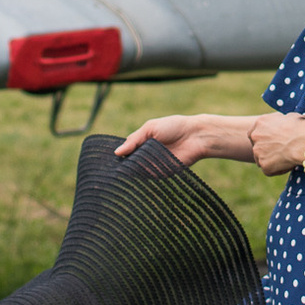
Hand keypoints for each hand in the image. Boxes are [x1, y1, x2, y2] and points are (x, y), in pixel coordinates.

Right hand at [115, 114, 234, 166]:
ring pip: (137, 171)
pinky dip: (145, 174)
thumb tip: (116, 153)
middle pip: (129, 163)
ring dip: (134, 169)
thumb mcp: (150, 128)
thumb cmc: (174, 127)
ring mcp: (153, 165)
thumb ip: (134, 140)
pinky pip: (150, 176)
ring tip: (130, 166)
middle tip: (116, 167)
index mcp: (142, 143)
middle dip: (124, 164)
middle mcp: (146, 155)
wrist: (195, 136)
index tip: (108, 159)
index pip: (125, 152)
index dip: (119, 155)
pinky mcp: (162, 173)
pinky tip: (141, 170)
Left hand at [249, 113, 304, 176]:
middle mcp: (255, 136)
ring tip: (287, 158)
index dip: (263, 138)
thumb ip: (280, 122)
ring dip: (271, 159)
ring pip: (261, 159)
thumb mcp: (289, 117)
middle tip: (280, 151)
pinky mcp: (264, 165)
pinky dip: (278, 169)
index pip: (254, 132)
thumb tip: (285, 124)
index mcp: (260, 122)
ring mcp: (258, 152)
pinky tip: (289, 164)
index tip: (271, 141)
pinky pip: (269, 170)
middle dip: (266, 149)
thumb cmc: (301, 127)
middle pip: (256, 146)